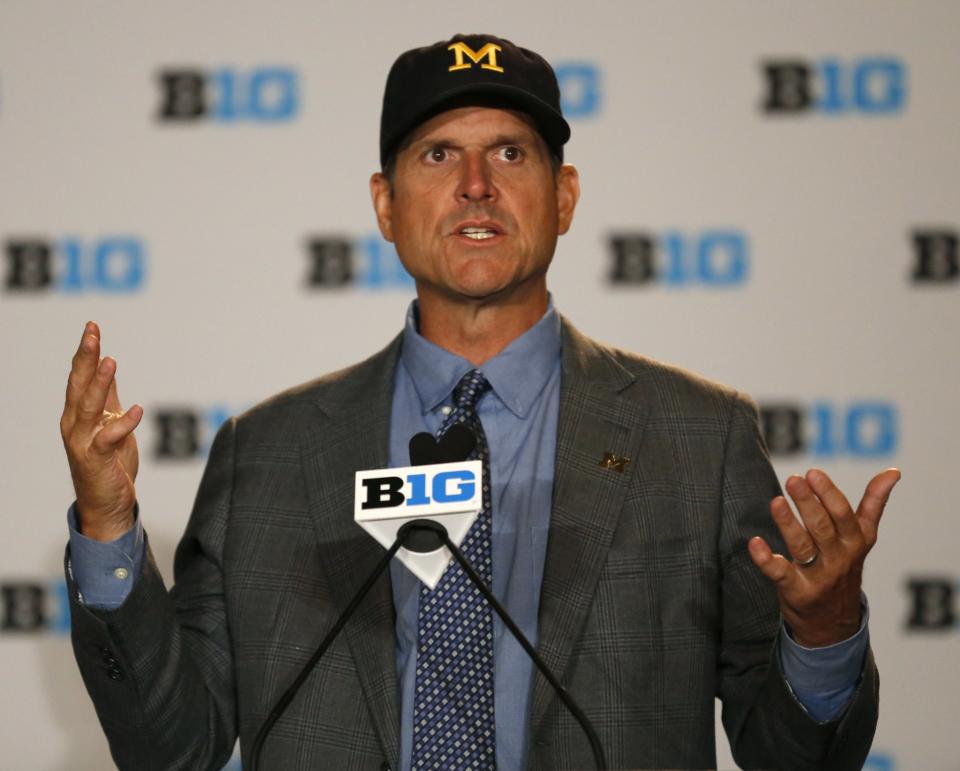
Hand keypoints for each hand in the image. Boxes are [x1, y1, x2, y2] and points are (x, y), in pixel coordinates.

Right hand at [60, 321, 142, 540]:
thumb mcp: (109, 422)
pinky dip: (123, 424)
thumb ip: (106, 397)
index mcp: (78, 413)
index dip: (86, 351)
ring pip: (89, 407)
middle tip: (92, 333)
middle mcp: (75, 424)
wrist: (107, 503)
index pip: (79, 376)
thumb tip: (106, 367)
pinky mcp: (96, 459)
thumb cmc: (108, 462)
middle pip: (79, 385)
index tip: (92, 326)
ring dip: (99, 383)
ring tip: (109, 361)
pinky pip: (108, 438)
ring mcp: (83, 442)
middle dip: (85, 358)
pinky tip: (136, 409)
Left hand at [748, 468, 899, 646]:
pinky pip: (780, 574)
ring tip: (776, 501)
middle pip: (822, 528)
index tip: (813, 473)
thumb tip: (893, 471)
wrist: (834, 624)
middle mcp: (838, 559)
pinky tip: (755, 543)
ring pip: (802, 547)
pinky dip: (766, 560)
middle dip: (808, 503)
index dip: (829, 494)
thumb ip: (873, 504)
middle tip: (793, 480)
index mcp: (855, 542)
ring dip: (788, 524)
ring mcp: (817, 576)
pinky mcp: (796, 591)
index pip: (843, 515)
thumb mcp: (864, 538)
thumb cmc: (844, 568)